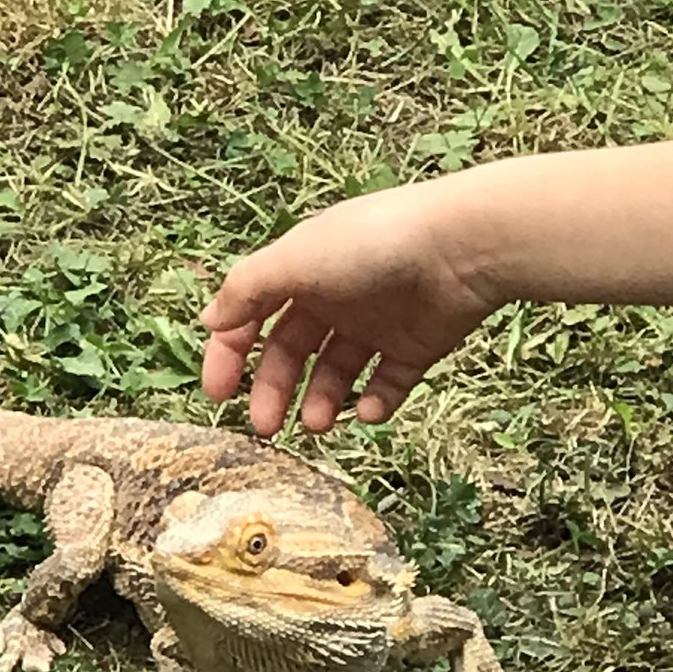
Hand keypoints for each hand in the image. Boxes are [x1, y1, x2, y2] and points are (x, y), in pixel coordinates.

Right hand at [200, 179, 499, 435]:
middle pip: (292, 353)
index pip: (253, 318)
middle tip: (267, 427)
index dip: (230, 354)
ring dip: (322, 402)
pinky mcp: (416, 347)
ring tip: (318, 423)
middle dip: (274, 391)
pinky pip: (387, 385)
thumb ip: (247, 291)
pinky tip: (370, 411)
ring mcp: (376, 324)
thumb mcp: (296, 259)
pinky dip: (375, 403)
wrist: (464, 247)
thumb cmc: (372, 244)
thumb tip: (208, 321)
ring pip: (336, 374)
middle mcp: (335, 297)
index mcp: (301, 270)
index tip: (219, 395)